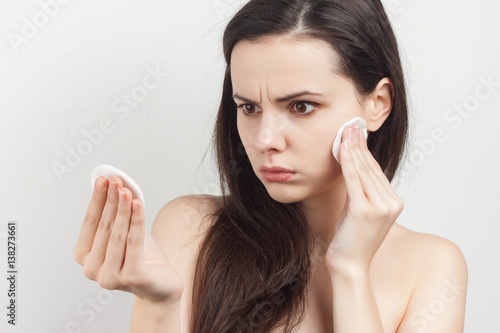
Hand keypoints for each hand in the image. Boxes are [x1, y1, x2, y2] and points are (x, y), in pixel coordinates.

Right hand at [74, 176, 182, 303]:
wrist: (162, 284)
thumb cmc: (142, 256)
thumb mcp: (127, 230)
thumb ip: (117, 211)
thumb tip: (113, 181)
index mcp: (84, 257)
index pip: (90, 221)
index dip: (97, 199)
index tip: (104, 178)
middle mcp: (92, 269)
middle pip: (104, 226)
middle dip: (111, 200)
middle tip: (117, 180)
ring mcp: (110, 276)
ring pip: (117, 234)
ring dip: (123, 209)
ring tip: (127, 190)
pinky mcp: (131, 277)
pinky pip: (134, 242)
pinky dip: (136, 221)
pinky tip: (139, 205)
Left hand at [326, 126, 403, 272]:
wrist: (349, 265)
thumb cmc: (351, 239)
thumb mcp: (359, 210)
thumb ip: (361, 190)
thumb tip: (352, 165)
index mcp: (394, 202)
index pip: (376, 170)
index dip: (364, 151)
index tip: (356, 134)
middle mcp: (391, 203)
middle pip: (370, 167)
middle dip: (358, 145)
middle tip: (350, 125)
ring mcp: (380, 207)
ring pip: (362, 170)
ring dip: (352, 149)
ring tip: (345, 131)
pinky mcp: (364, 210)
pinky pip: (353, 179)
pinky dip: (346, 162)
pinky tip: (340, 148)